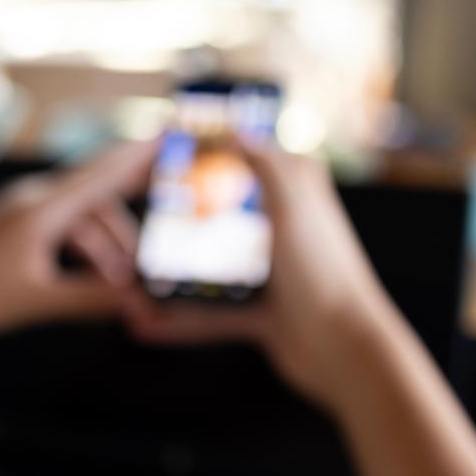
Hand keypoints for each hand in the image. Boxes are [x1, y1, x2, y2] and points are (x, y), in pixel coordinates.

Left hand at [0, 139, 157, 338]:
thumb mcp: (38, 301)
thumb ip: (89, 300)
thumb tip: (136, 302)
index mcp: (41, 210)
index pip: (102, 175)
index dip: (138, 158)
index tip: (168, 135)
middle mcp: (34, 201)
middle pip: (97, 203)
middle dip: (123, 238)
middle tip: (140, 278)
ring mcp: (22, 212)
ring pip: (80, 220)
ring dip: (102, 250)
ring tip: (114, 290)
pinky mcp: (14, 227)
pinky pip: (61, 228)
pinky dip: (80, 251)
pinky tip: (86, 281)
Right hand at [127, 146, 405, 411]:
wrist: (344, 346)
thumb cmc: (322, 268)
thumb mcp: (292, 202)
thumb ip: (264, 162)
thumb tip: (233, 129)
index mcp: (297, 193)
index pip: (249, 159)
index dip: (211, 152)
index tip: (166, 153)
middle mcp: (284, 229)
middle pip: (220, 214)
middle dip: (179, 218)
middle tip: (136, 216)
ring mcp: (272, 273)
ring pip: (211, 268)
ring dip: (171, 277)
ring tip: (132, 280)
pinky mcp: (262, 312)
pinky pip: (213, 313)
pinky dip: (181, 321)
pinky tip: (146, 325)